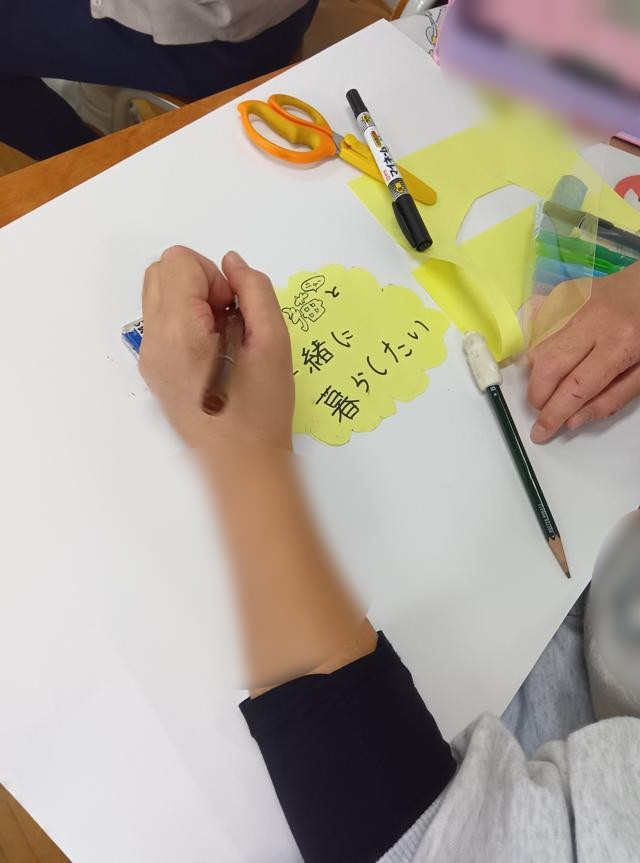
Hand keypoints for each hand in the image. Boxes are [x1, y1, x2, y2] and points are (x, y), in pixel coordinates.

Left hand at [140, 246, 293, 449]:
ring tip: (221, 335)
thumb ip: (255, 290)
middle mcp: (154, 342)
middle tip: (228, 318)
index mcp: (180, 331)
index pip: (179, 261)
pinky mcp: (153, 370)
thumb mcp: (274, 341)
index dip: (213, 276)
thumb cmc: (262, 409)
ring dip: (190, 301)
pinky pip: (160, 324)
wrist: (240, 463)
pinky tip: (212, 352)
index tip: (233, 309)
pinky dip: (185, 322)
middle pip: (160, 271)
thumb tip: (232, 263)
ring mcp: (149, 358)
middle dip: (198, 282)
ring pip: (158, 295)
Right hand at [528, 261, 639, 442]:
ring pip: (539, 347)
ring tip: (550, 386)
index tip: (541, 432)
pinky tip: (548, 357)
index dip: (553, 414)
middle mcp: (594, 321)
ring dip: (537, 374)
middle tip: (543, 410)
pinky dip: (537, 345)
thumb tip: (574, 419)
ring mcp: (577, 305)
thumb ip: (613, 398)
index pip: (575, 387)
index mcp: (621, 344)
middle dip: (537, 396)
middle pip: (547, 366)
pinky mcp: (567, 296)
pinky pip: (538, 325)